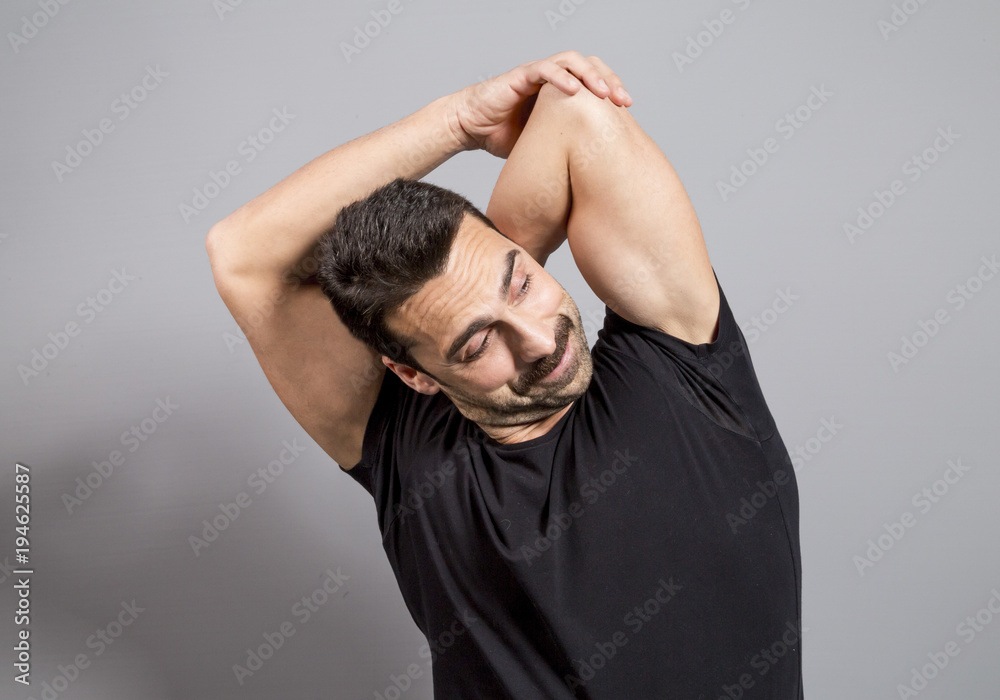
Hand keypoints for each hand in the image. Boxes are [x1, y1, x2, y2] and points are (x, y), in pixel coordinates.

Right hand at [450, 51, 631, 157]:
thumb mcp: (545, 145)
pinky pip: (544, 69)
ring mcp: (537, 74)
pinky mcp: (520, 76)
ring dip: (591, 74)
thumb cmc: (503, 138)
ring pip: (571, 60)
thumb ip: (567, 147)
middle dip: (610, 80)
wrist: (471, 129)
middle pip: (590, 66)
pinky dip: (560, 77)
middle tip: (624, 101)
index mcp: (562, 92)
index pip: (595, 82)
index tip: (628, 110)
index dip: (614, 91)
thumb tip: (595, 175)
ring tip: (604, 92)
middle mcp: (552, 79)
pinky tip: (574, 91)